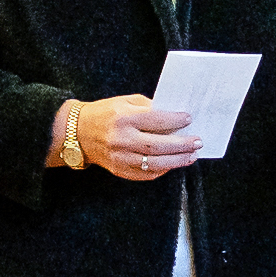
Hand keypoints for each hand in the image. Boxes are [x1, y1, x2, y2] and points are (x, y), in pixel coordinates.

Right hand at [72, 94, 199, 180]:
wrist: (77, 132)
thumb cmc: (105, 113)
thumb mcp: (124, 102)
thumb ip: (148, 107)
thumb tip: (175, 116)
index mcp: (123, 118)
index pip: (155, 120)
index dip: (175, 120)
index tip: (189, 119)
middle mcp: (121, 139)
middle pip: (158, 145)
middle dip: (182, 144)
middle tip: (198, 142)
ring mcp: (120, 157)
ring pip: (155, 163)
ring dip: (177, 160)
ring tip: (192, 156)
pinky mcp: (119, 170)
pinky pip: (146, 174)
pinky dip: (163, 170)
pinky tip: (173, 163)